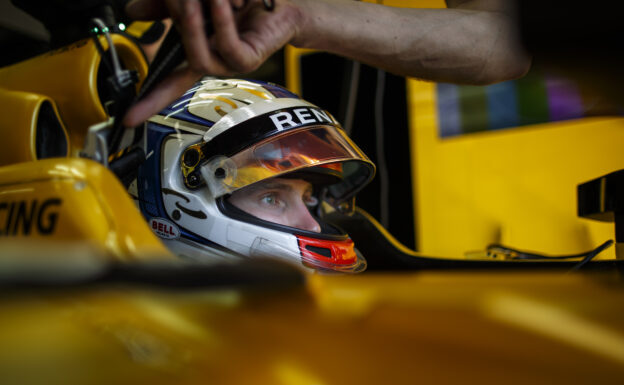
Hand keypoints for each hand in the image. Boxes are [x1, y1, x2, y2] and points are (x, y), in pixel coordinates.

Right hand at [123, 0, 302, 126]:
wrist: (280, 0)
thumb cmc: (242, 1)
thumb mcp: (195, 1)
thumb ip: (165, 7)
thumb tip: (133, 11)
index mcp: (199, 50)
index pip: (169, 80)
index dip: (149, 100)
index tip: (129, 118)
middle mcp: (214, 61)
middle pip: (179, 61)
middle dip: (178, 21)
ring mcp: (231, 64)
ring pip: (198, 57)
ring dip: (195, 24)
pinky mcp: (249, 61)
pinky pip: (227, 46)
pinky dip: (222, 21)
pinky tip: (221, 3)